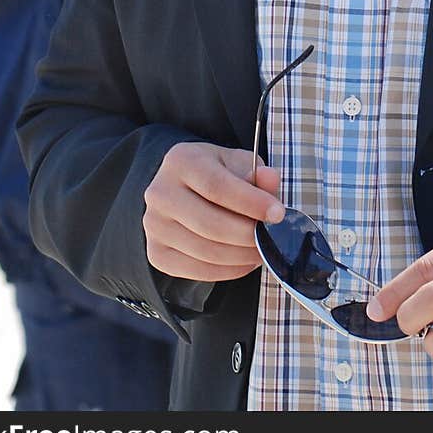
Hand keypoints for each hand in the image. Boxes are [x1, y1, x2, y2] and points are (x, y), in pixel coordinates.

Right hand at [143, 142, 284, 281]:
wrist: (183, 189)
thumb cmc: (216, 173)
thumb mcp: (237, 162)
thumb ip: (256, 172)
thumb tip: (270, 179)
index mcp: (181, 161)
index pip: (217, 186)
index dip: (250, 203)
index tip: (278, 214)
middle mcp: (160, 193)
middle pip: (210, 224)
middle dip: (248, 235)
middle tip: (271, 238)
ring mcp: (154, 226)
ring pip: (205, 251)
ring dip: (241, 256)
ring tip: (261, 250)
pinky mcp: (156, 254)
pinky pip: (197, 271)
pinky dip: (228, 271)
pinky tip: (244, 261)